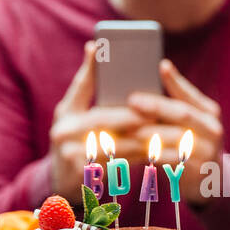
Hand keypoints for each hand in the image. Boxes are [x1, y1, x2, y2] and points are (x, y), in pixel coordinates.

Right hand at [48, 41, 148, 199]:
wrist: (61, 182)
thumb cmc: (73, 140)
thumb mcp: (72, 113)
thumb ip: (85, 85)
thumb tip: (94, 47)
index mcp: (65, 114)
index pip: (81, 87)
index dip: (95, 71)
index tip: (114, 58)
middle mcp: (64, 133)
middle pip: (104, 119)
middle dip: (134, 115)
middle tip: (158, 111)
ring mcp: (74, 155)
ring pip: (117, 143)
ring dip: (145, 138)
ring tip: (168, 132)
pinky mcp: (87, 175)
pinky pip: (121, 163)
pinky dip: (142, 156)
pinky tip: (161, 152)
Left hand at [126, 61, 223, 206]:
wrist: (209, 181)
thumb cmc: (189, 145)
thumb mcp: (189, 125)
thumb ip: (171, 109)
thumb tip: (137, 93)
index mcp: (208, 112)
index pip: (190, 93)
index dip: (176, 80)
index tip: (161, 66)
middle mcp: (212, 129)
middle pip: (182, 113)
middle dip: (155, 106)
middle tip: (131, 100)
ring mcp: (207, 150)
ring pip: (173, 137)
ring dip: (147, 132)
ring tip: (125, 127)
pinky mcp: (198, 170)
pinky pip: (170, 159)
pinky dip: (150, 153)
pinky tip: (133, 150)